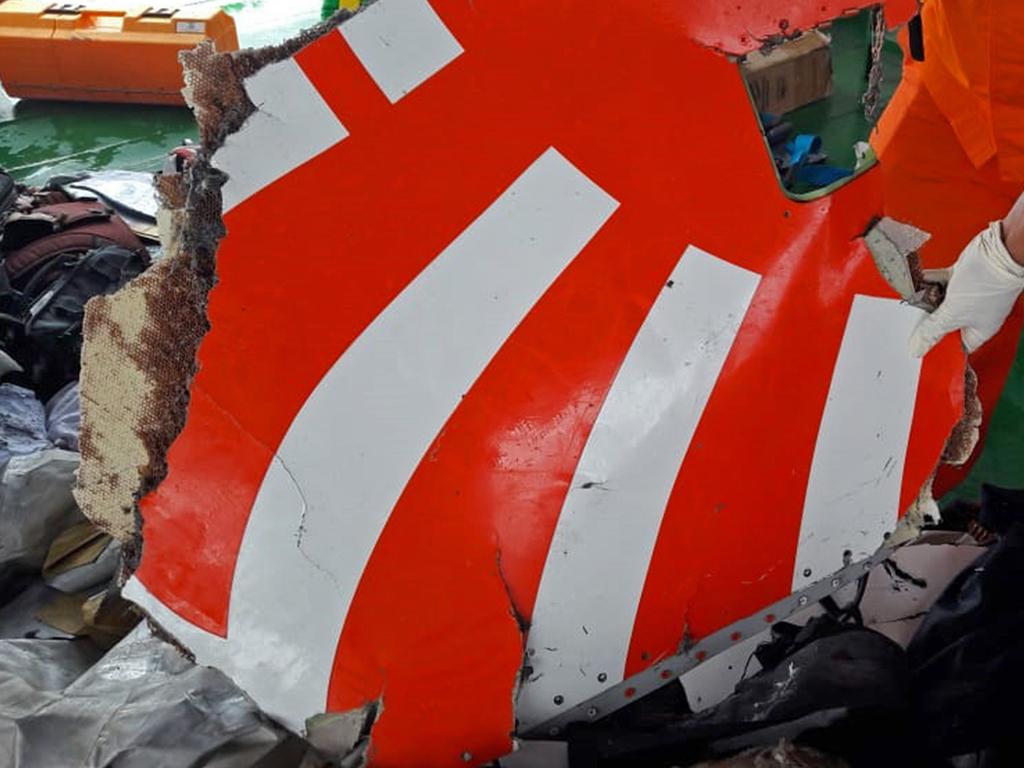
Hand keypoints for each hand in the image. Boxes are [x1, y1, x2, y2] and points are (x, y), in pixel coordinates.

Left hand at [908, 220, 1023, 357]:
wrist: (999, 250)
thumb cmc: (988, 284)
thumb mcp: (953, 314)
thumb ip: (933, 331)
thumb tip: (918, 348)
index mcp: (978, 331)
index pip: (954, 346)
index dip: (937, 347)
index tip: (917, 346)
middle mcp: (974, 314)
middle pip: (942, 323)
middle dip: (926, 320)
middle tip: (910, 321)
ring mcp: (967, 294)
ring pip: (939, 301)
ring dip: (925, 299)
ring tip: (911, 300)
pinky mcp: (961, 277)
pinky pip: (939, 282)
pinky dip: (928, 281)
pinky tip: (916, 282)